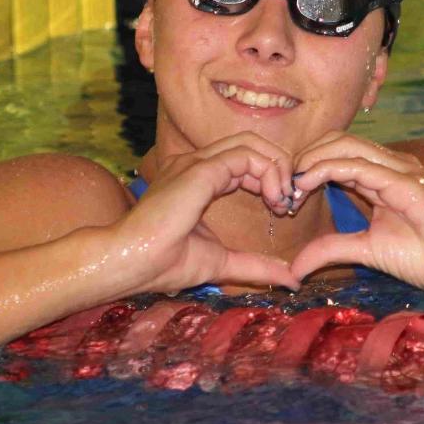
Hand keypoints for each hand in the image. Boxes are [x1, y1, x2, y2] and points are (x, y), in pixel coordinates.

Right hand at [116, 133, 301, 294]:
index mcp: (195, 180)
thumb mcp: (222, 263)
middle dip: (278, 167)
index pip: (243, 161)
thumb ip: (255, 265)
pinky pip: (246, 155)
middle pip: (250, 144)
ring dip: (276, 167)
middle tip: (288, 202)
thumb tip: (291, 279)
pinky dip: (268, 171)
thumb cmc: (164, 264)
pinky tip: (273, 198)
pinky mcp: (199, 169)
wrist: (132, 263)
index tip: (282, 209)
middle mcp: (194, 164)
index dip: (269, 178)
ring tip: (282, 200)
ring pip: (250, 143)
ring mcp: (194, 163)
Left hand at [288, 133, 423, 298]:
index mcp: (382, 176)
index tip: (282, 191)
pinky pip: (363, 166)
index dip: (306, 164)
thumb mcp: (366, 252)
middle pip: (337, 141)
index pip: (336, 152)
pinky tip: (308, 183)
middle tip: (280, 182)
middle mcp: (391, 166)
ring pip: (346, 146)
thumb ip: (331, 250)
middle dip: (304, 156)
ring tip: (290, 183)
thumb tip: (293, 267)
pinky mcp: (409, 184)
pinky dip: (329, 169)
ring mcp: (402, 171)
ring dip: (311, 160)